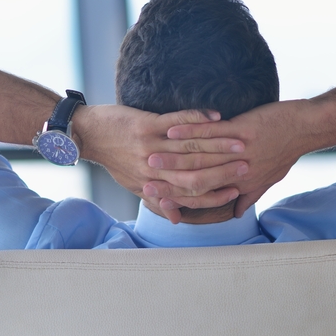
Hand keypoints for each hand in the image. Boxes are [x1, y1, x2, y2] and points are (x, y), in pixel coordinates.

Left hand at [73, 104, 248, 220]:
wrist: (88, 135)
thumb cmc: (114, 160)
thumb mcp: (134, 185)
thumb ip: (158, 200)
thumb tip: (177, 219)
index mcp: (152, 185)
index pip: (189, 194)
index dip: (214, 194)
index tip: (235, 191)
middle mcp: (152, 169)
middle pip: (195, 172)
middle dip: (223, 170)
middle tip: (247, 166)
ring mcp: (149, 145)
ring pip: (190, 148)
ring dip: (218, 144)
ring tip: (240, 143)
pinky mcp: (145, 124)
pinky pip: (177, 121)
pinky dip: (198, 118)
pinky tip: (217, 116)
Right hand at [144, 100, 319, 217]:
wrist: (305, 129)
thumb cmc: (286, 151)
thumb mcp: (268, 178)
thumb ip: (249, 196)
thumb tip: (236, 213)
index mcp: (239, 185)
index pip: (202, 194)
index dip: (177, 196)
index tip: (154, 196)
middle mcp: (236, 173)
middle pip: (195, 179)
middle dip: (167, 178)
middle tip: (142, 178)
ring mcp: (237, 153)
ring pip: (199, 158)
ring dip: (172, 156)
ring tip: (148, 154)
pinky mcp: (241, 132)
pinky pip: (210, 134)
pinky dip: (189, 131)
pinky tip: (171, 129)